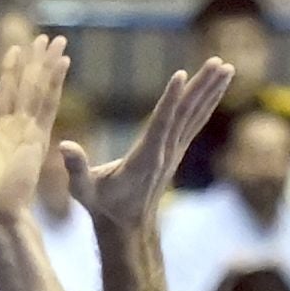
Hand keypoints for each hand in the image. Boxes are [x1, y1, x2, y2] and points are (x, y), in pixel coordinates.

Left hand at [0, 34, 70, 226]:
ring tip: (56, 41)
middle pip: (30, 86)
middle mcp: (20, 128)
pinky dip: (54, 81)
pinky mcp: (39, 137)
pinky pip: (47, 103)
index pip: (9, 92)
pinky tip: (62, 63)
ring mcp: (31, 131)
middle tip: (46, 36)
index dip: (12, 69)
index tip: (17, 47)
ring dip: (48, 65)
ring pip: (40, 90)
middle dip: (37, 61)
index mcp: (2, 130)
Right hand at [61, 58, 233, 231]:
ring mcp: (173, 151)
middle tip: (220, 63)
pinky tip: (215, 88)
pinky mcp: (175, 150)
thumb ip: (75, 168)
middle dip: (202, 88)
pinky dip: (205, 103)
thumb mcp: (83, 190)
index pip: (160, 124)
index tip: (182, 75)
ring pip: (195, 115)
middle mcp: (165, 152)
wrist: (128, 227)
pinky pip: (193, 122)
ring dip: (211, 90)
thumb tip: (63, 145)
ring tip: (226, 67)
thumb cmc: (102, 206)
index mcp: (145, 158)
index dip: (170, 100)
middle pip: (186, 114)